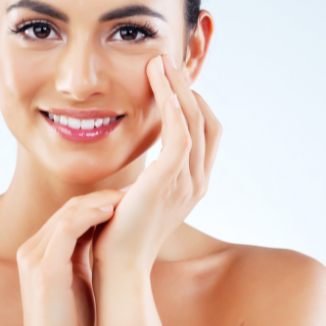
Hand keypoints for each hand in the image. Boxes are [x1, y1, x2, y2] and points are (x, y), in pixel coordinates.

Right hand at [14, 190, 125, 325]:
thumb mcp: (76, 281)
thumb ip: (81, 256)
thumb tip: (103, 236)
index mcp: (37, 252)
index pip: (66, 215)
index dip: (96, 203)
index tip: (125, 200)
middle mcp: (31, 250)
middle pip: (67, 209)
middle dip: (101, 197)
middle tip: (131, 192)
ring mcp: (34, 258)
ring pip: (68, 214)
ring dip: (99, 202)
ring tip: (126, 198)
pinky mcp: (44, 269)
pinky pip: (67, 230)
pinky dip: (90, 215)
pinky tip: (111, 212)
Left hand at [93, 54, 221, 271]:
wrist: (118, 265)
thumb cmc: (121, 231)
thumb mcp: (141, 196)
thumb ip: (150, 174)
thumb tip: (141, 157)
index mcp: (193, 183)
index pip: (207, 131)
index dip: (193, 101)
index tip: (171, 80)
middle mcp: (198, 181)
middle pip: (206, 120)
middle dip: (187, 87)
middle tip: (166, 60)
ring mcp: (187, 182)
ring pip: (193, 120)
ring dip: (178, 88)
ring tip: (160, 63)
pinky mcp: (168, 181)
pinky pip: (180, 134)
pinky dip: (173, 106)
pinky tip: (159, 86)